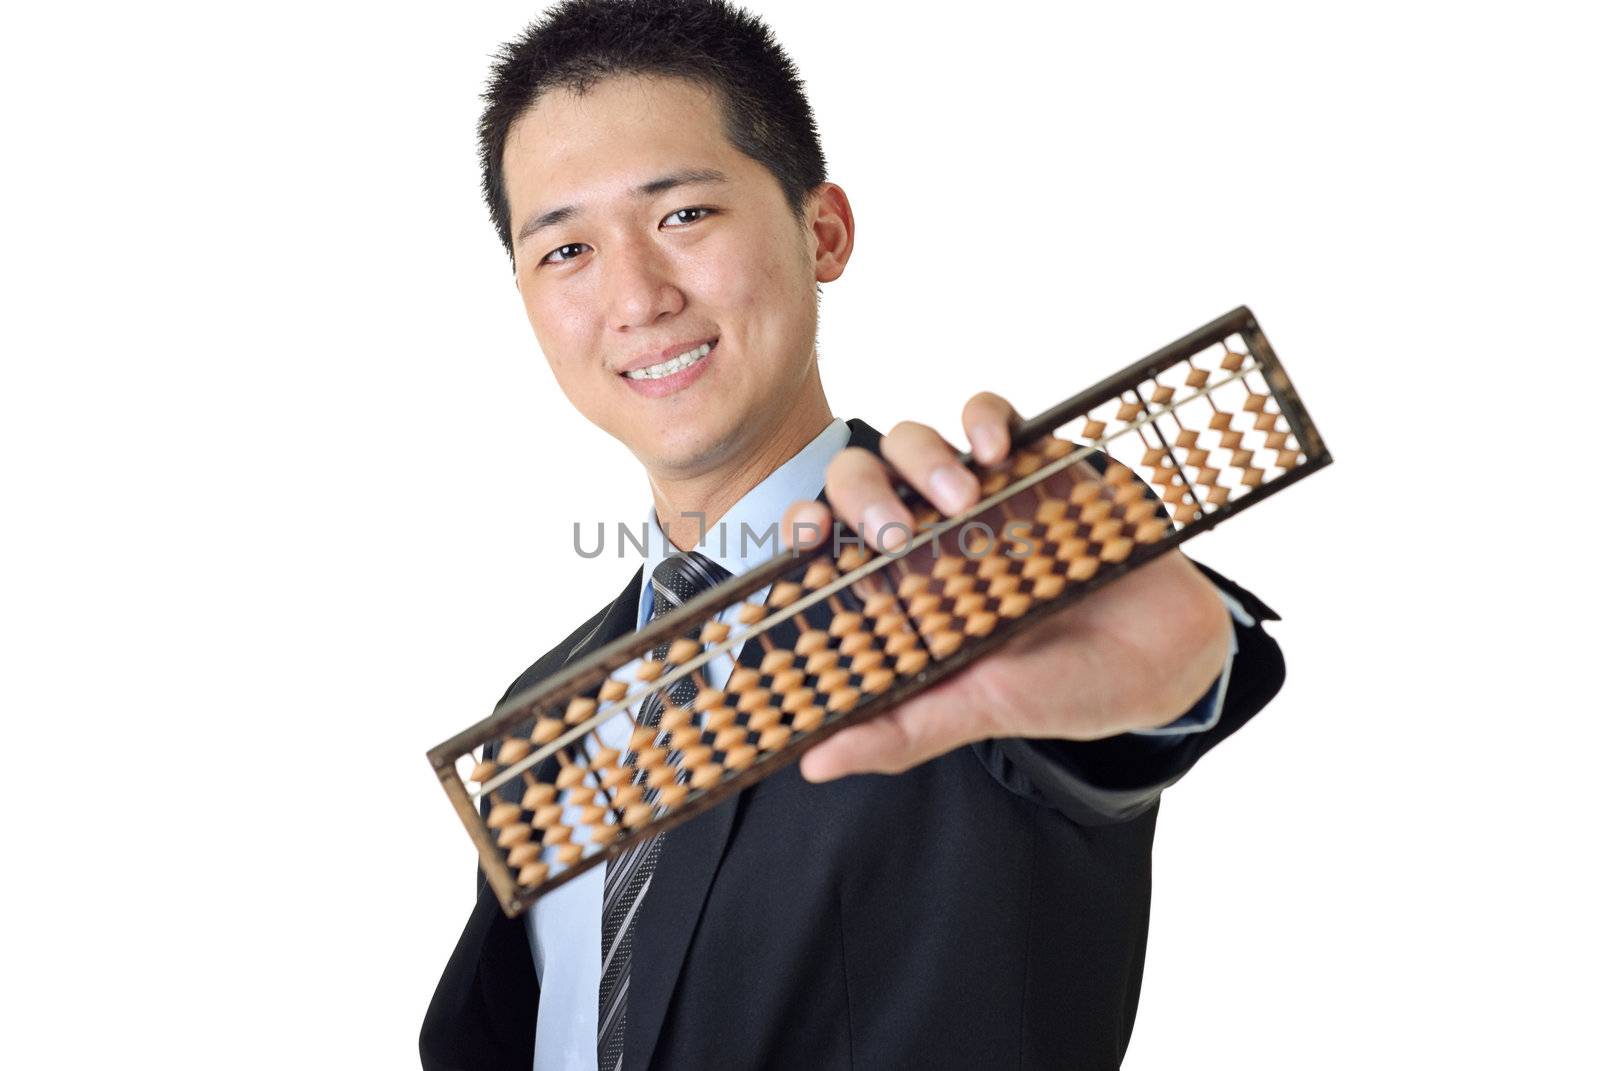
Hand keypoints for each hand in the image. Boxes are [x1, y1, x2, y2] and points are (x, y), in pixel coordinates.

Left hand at [779, 393, 1233, 783]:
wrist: (1168, 657)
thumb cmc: (1064, 688)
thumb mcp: (981, 711)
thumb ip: (902, 730)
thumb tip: (813, 764)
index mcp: (899, 591)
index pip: (824, 546)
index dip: (799, 533)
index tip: (805, 542)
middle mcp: (927, 536)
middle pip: (855, 483)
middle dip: (858, 495)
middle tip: (895, 532)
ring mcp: (978, 493)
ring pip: (909, 442)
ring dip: (919, 459)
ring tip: (964, 498)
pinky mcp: (1031, 460)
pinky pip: (986, 413)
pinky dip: (980, 418)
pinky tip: (997, 450)